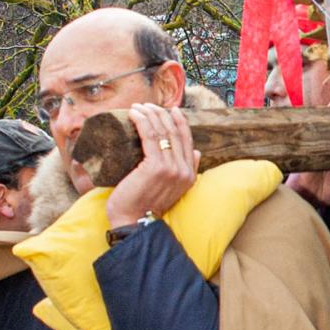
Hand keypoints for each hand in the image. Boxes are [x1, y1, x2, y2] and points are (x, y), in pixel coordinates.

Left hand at [103, 103, 197, 230]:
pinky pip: (150, 135)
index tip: (170, 109)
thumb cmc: (145, 206)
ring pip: (162, 131)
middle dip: (162, 114)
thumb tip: (196, 152)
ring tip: (138, 107)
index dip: (179, 121)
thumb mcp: (173, 189)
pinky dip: (142, 121)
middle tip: (148, 105)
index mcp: (189, 174)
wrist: (133, 223)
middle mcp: (184, 170)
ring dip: (150, 114)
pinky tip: (134, 114)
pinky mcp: (155, 166)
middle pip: (175, 132)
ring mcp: (171, 167)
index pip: (187, 140)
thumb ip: (186, 171)